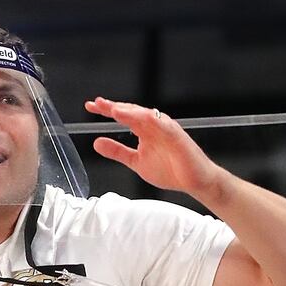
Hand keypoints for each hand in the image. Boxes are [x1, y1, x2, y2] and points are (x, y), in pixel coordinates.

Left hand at [84, 97, 221, 195]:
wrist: (195, 182)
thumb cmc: (171, 170)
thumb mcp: (136, 161)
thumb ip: (118, 151)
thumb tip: (97, 143)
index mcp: (144, 130)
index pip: (123, 116)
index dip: (107, 110)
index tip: (91, 107)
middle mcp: (154, 126)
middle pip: (132, 111)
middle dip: (114, 106)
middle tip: (97, 103)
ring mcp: (166, 129)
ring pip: (146, 115)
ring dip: (130, 111)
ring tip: (114, 110)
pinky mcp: (178, 136)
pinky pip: (165, 125)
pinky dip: (153, 120)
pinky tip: (141, 117)